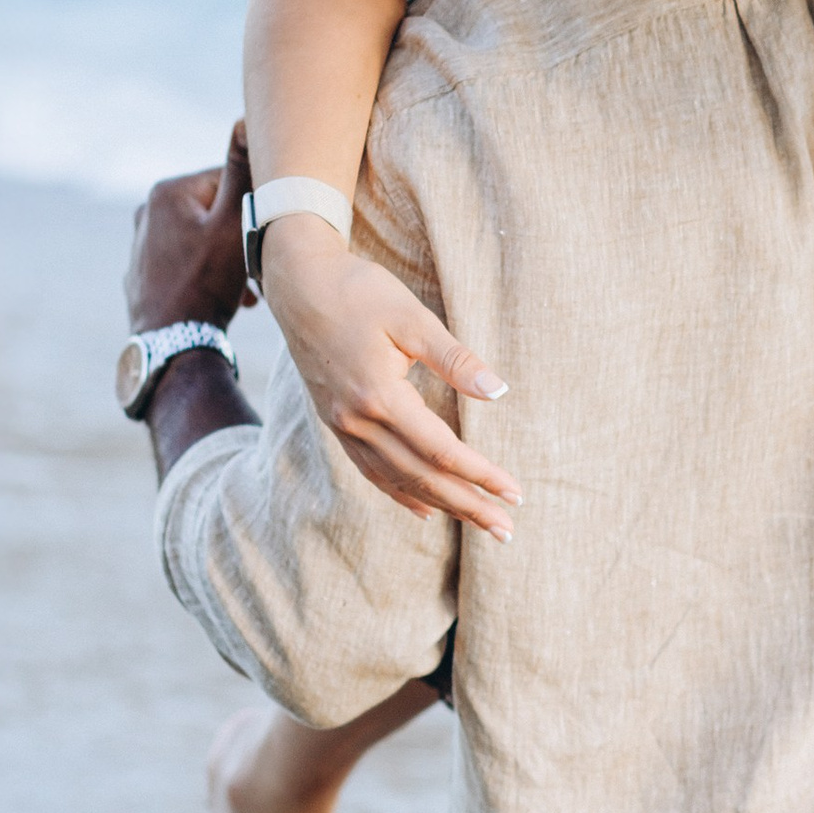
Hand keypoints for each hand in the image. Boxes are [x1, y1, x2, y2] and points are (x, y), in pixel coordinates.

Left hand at [124, 119, 251, 335]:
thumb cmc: (207, 283)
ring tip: (244, 291)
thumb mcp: (235, 221)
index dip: (254, 209)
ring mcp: (140, 246)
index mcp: (167, 191)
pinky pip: (185, 264)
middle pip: (214, 212)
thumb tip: (243, 118)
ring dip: (227, 260)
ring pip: (201, 240)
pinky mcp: (142, 275)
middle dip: (240, 238)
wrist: (173, 347)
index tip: (262, 237)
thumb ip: (241, 169)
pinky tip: (223, 300)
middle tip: (255, 269)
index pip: (228, 182)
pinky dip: (207, 276)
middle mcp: (146, 213)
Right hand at [256, 215, 520, 543]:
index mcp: (380, 397)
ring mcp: (342, 426)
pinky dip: (400, 493)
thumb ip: (455, 359)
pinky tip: (423, 507)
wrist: (298, 283)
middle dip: (467, 505)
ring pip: (397, 480)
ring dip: (440, 504)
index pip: (441, 451)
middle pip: (421, 477)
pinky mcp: (335, 422)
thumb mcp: (412, 317)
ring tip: (477, 520)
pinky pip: (371, 471)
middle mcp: (357, 421)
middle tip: (506, 529)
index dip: (481, 475)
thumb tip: (499, 392)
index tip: (514, 493)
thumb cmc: (359, 291)